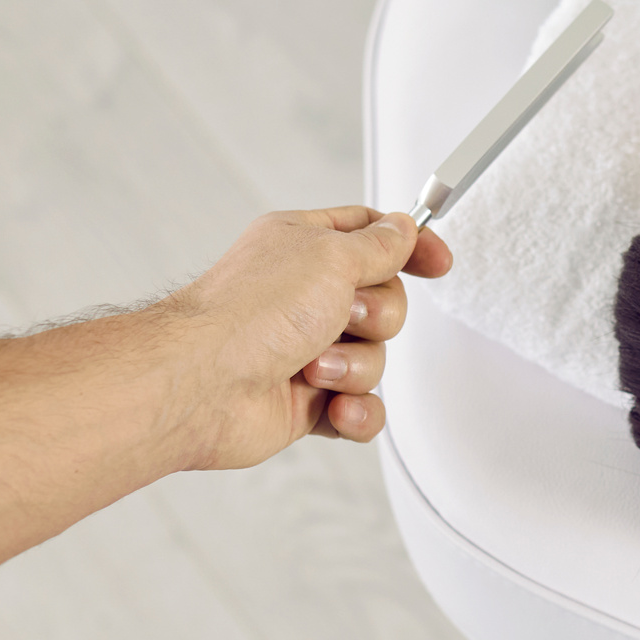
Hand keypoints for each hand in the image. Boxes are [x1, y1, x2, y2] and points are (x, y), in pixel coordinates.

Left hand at [161, 206, 451, 469]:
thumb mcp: (331, 256)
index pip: (372, 236)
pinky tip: (333, 408)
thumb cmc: (248, 314)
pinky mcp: (306, 402)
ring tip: (313, 368)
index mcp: (303, 247)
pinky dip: (354, 411)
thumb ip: (379, 244)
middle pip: (386, 303)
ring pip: (375, 359)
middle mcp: (303, 297)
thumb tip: (403, 228)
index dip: (410, 247)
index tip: (439, 263)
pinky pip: (362, 408)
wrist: (200, 386)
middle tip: (343, 317)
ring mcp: (305, 350)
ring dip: (354, 367)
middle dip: (376, 318)